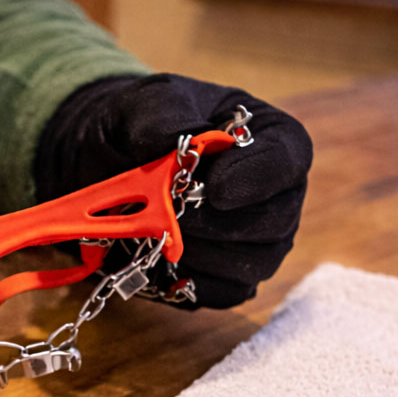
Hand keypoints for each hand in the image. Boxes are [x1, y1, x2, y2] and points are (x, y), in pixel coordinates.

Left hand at [35, 73, 312, 307]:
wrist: (109, 164)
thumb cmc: (141, 126)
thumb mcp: (145, 102)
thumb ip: (162, 114)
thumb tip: (181, 142)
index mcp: (268, 138)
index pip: (288, 160)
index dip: (256, 179)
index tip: (214, 189)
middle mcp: (275, 195)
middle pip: (275, 223)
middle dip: (216, 223)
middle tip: (170, 214)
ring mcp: (256, 242)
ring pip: (250, 266)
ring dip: (197, 253)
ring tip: (155, 232)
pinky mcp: (228, 280)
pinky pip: (222, 294)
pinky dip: (186, 281)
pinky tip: (157, 260)